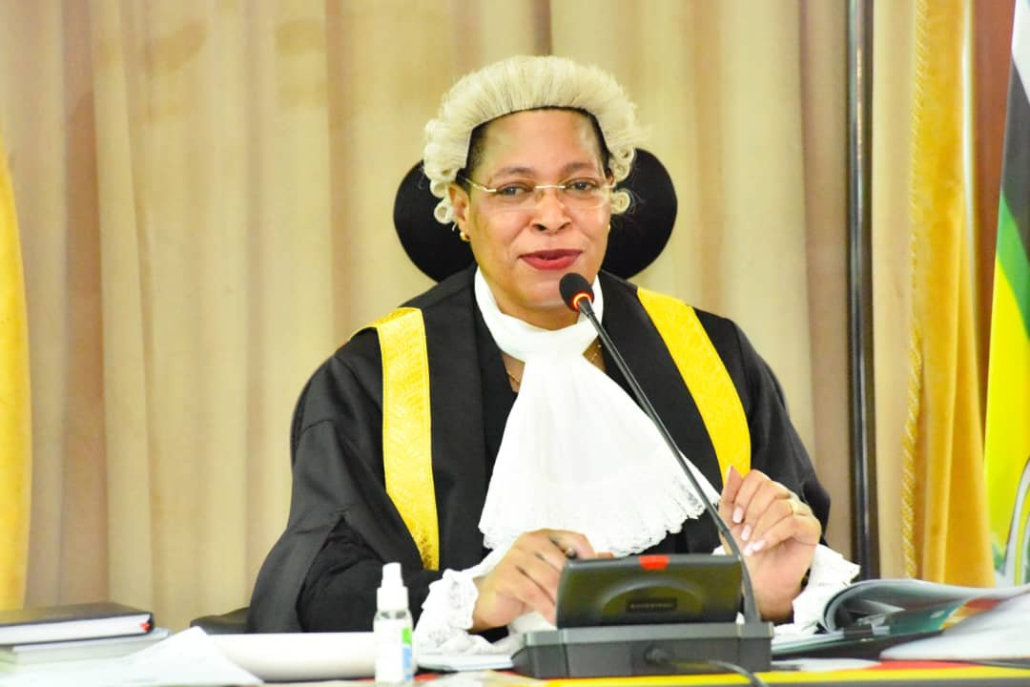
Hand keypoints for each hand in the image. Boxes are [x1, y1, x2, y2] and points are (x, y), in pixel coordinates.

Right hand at [471, 529, 602, 631]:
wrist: (490, 599)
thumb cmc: (521, 582)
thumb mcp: (551, 572)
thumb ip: (576, 563)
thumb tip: (607, 557)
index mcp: (544, 536)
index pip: (575, 538)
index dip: (589, 556)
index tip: (596, 574)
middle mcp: (530, 541)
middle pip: (562, 560)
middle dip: (573, 584)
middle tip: (581, 599)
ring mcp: (515, 556)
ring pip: (548, 577)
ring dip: (561, 598)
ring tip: (567, 611)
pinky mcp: (505, 575)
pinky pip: (532, 592)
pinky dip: (546, 607)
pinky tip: (553, 616)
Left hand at [719, 466, 819, 620]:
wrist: (758, 580)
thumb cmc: (746, 550)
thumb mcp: (729, 521)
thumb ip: (729, 494)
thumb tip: (732, 468)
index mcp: (766, 494)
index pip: (757, 478)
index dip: (743, 495)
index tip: (735, 516)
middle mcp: (785, 499)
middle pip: (770, 488)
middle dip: (752, 513)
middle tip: (744, 532)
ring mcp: (800, 512)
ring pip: (780, 506)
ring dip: (761, 527)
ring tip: (752, 543)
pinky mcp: (810, 528)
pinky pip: (793, 522)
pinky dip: (773, 535)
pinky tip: (763, 546)